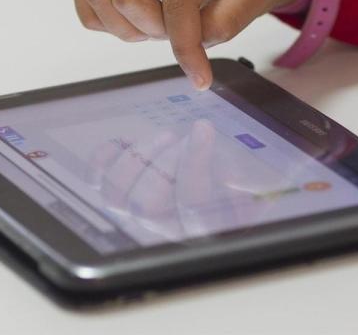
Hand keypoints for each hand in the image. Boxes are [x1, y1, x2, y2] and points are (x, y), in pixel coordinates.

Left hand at [86, 119, 287, 240]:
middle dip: (163, 162)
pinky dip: (106, 157)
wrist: (229, 170)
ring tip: (164, 136)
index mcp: (208, 228)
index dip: (193, 166)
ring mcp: (141, 212)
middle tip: (181, 137)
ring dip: (138, 157)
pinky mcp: (123, 192)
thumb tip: (228, 172)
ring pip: (117, 195)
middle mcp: (170, 227)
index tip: (203, 129)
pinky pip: (97, 182)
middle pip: (146, 205)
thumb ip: (246, 174)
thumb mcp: (259, 176)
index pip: (191, 207)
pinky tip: (127, 141)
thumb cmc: (244, 173)